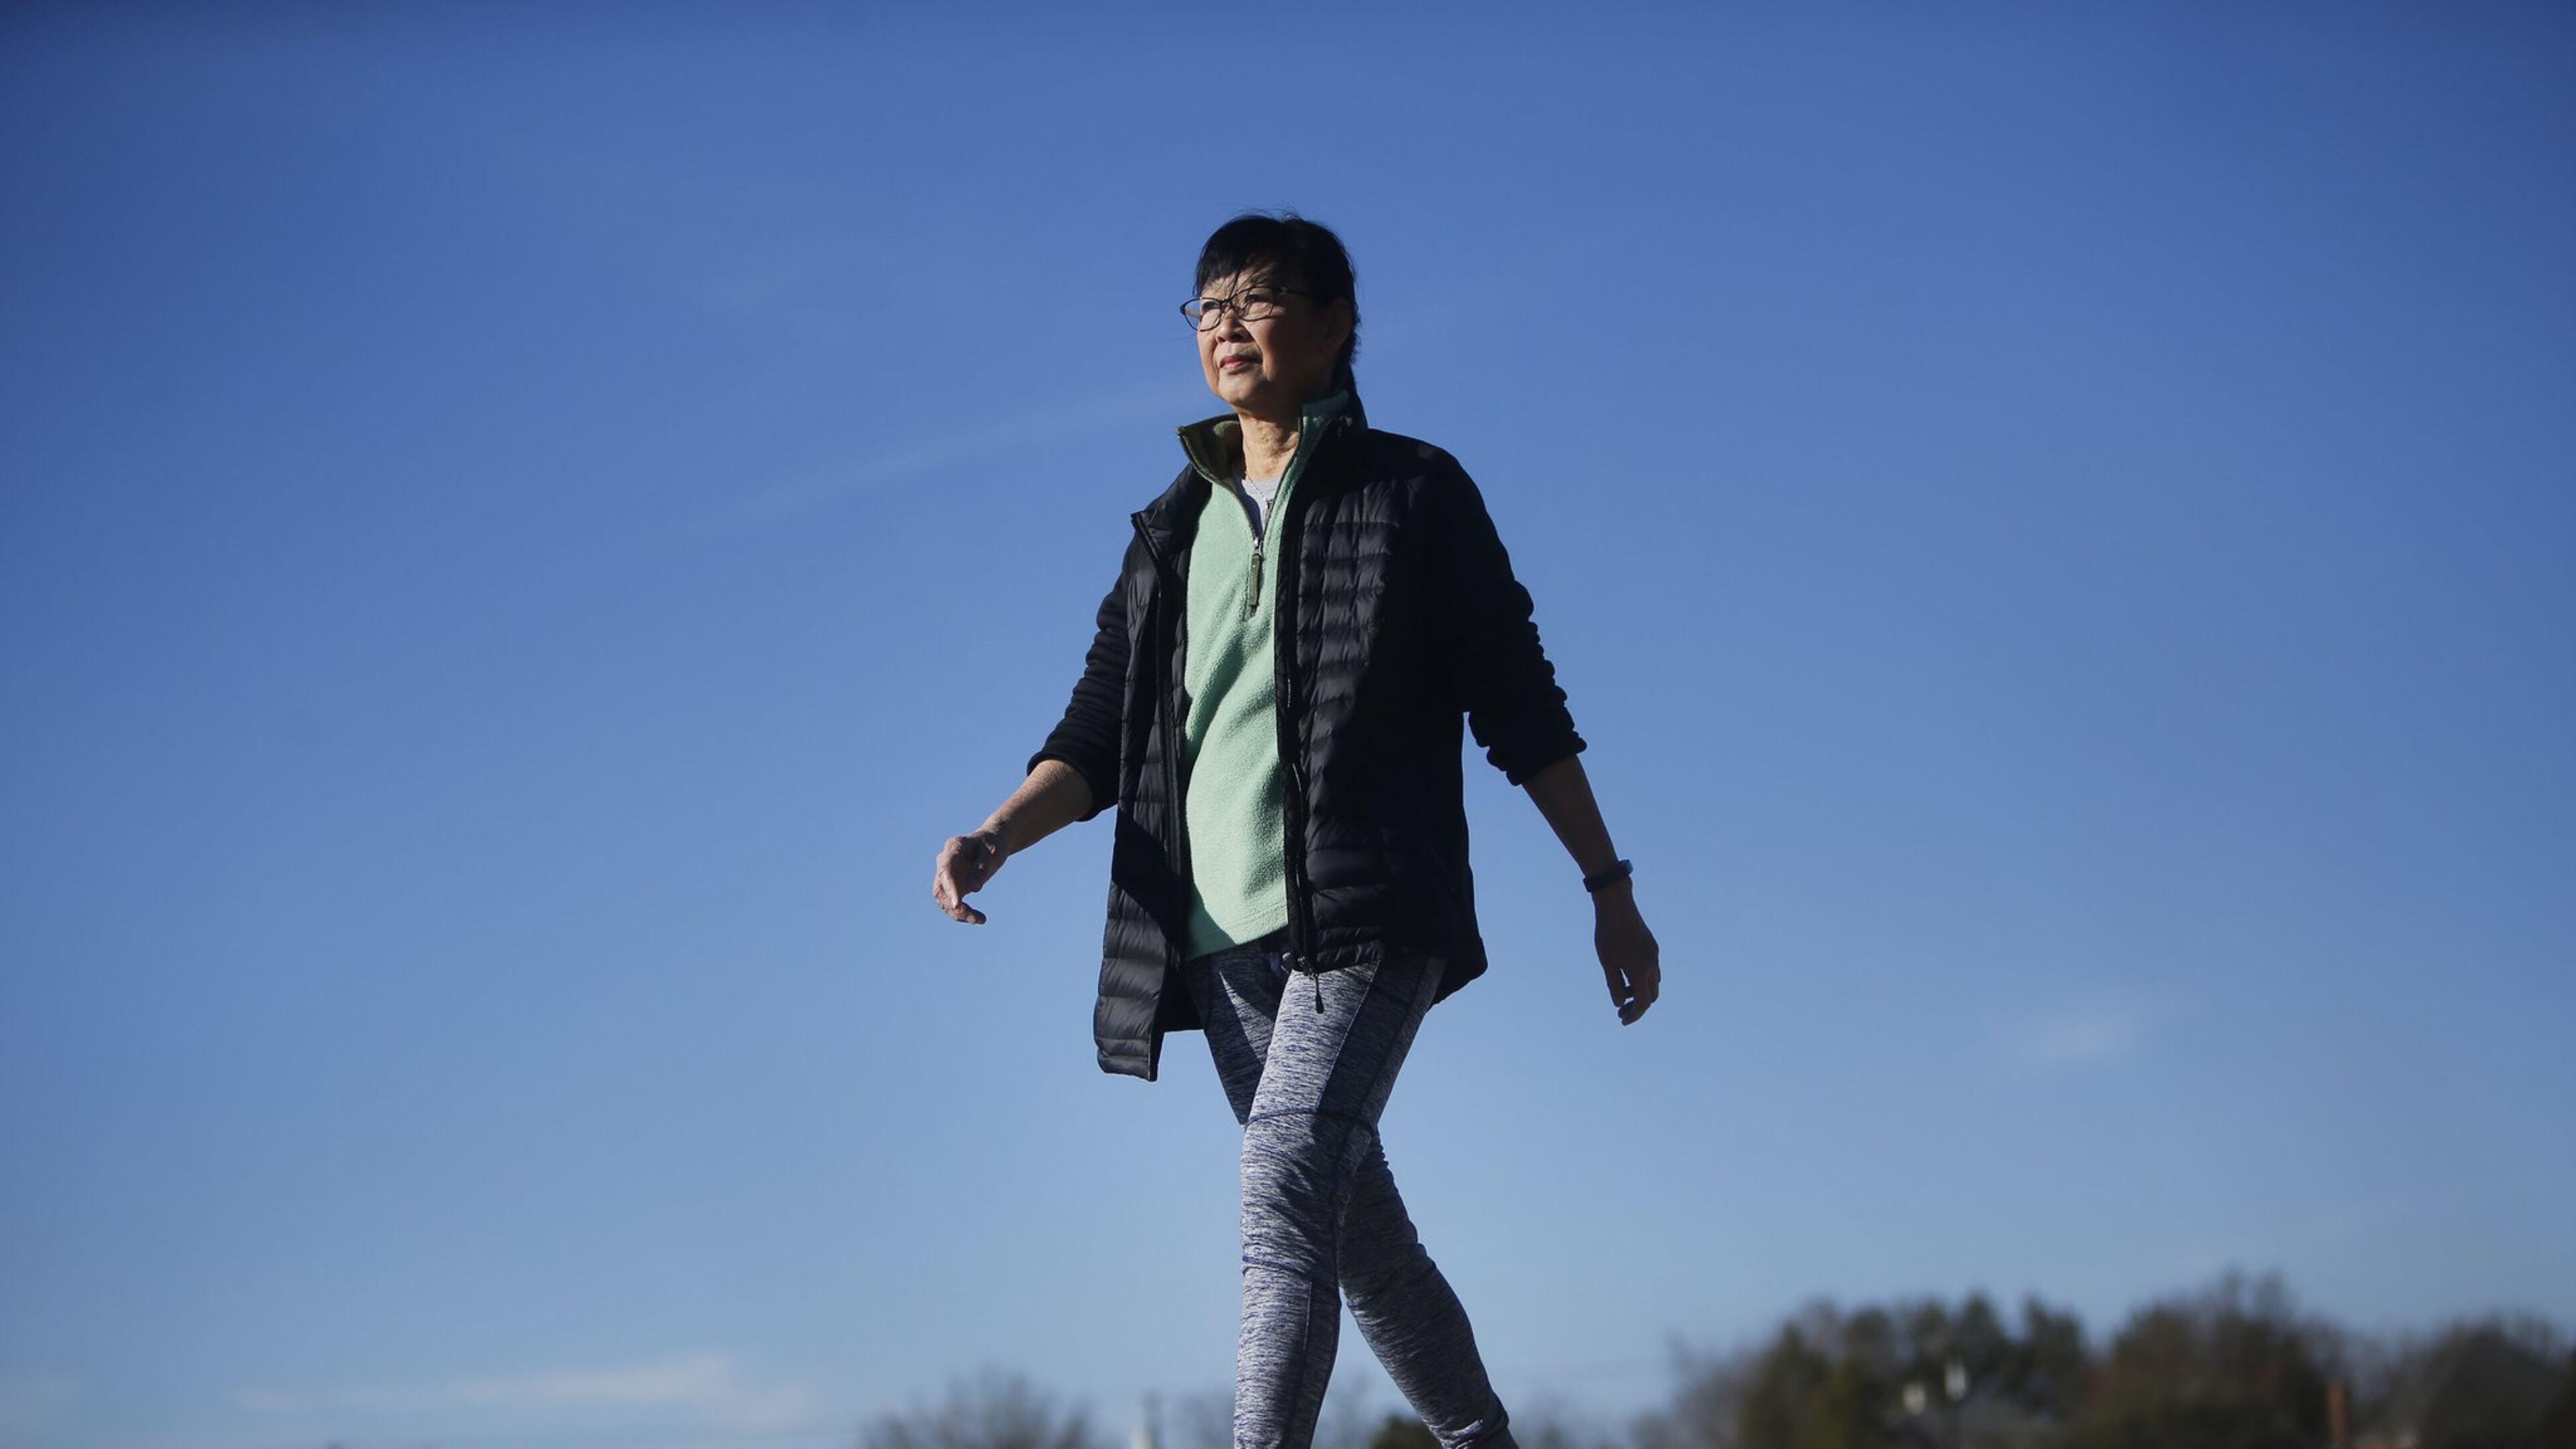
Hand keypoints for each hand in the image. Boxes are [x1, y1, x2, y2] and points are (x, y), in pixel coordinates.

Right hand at [932, 827, 1008, 923]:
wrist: (993, 843)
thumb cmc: (994, 845)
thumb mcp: (993, 854)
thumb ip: (982, 869)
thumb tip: (973, 889)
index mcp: (954, 846)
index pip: (946, 869)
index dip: (950, 887)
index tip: (958, 905)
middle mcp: (944, 861)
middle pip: (941, 888)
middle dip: (955, 906)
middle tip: (975, 918)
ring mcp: (946, 874)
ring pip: (943, 899)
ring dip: (959, 913)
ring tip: (981, 919)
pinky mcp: (951, 886)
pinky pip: (951, 903)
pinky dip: (963, 913)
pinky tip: (979, 918)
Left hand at [1593, 887, 1659, 1023]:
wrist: (1617, 906)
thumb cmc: (1608, 935)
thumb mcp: (1607, 963)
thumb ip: (1614, 985)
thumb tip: (1619, 1003)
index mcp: (1641, 971)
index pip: (1642, 1002)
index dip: (1634, 1015)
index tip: (1622, 1020)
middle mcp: (1652, 965)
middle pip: (1651, 995)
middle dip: (1638, 1005)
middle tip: (1620, 1010)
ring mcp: (1654, 954)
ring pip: (1653, 982)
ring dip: (1639, 991)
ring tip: (1620, 991)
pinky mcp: (1652, 946)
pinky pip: (1651, 969)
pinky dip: (1641, 978)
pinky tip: (1626, 974)